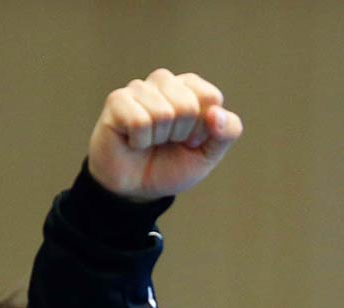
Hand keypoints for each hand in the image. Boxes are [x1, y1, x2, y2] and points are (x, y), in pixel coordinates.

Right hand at [87, 68, 242, 201]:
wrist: (137, 189)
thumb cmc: (172, 166)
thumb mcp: (208, 155)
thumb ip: (226, 133)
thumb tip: (216, 114)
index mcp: (191, 88)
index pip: (210, 97)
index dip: (203, 128)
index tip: (191, 140)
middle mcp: (165, 82)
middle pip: (188, 105)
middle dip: (181, 134)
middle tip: (168, 142)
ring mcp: (139, 89)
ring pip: (164, 113)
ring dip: (158, 139)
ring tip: (150, 141)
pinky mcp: (117, 101)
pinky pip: (139, 121)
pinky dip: (140, 141)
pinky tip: (134, 141)